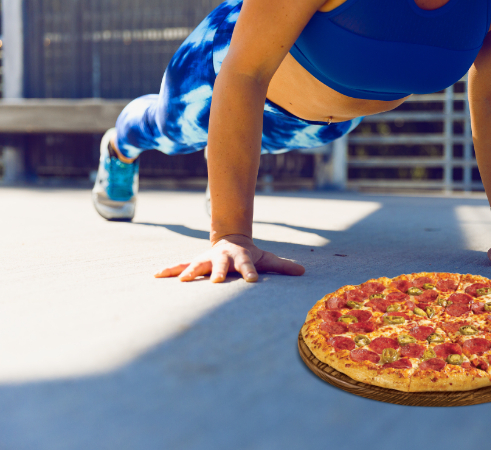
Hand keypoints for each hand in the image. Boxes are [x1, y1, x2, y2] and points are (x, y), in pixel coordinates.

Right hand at [154, 234, 304, 281]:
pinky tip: (156, 276)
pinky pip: (179, 266)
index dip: (250, 272)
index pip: (248, 266)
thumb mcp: (267, 259)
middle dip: (218, 272)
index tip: (252, 281)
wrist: (230, 239)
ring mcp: (207, 260)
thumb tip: (303, 272)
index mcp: (241, 258)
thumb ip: (283, 266)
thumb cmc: (250, 255)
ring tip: (181, 280)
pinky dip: (169, 270)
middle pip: (220, 265)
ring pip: (197, 265)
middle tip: (215, 281)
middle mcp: (222, 258)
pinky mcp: (195, 263)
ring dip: (189, 272)